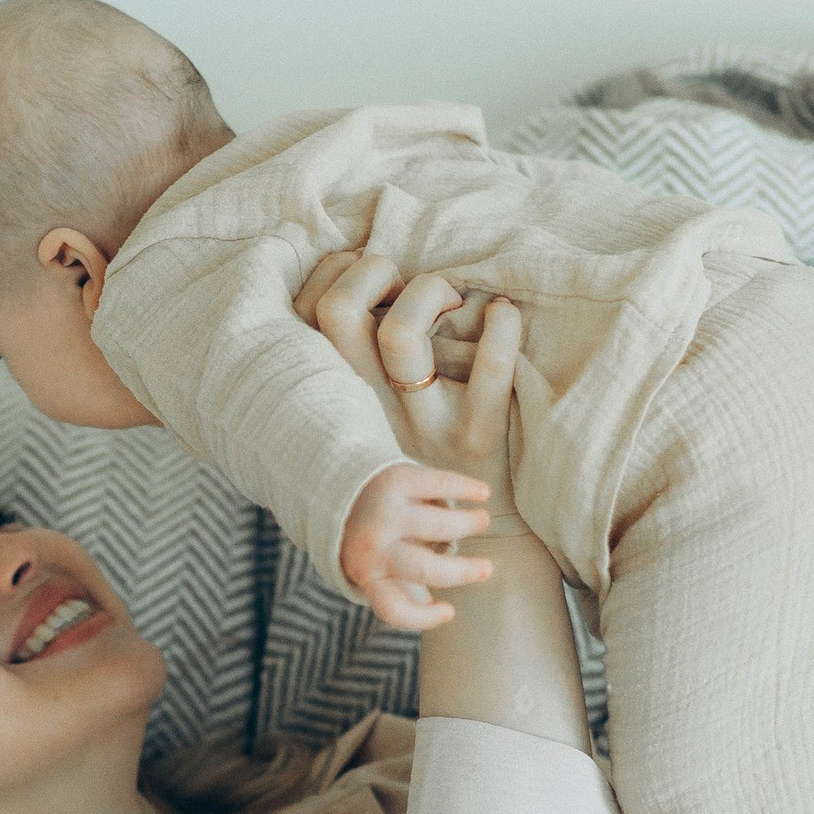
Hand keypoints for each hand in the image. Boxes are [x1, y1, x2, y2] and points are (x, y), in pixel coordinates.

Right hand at [297, 252, 523, 631]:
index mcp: (337, 397)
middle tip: (412, 283)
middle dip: (376, 269)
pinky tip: (504, 315)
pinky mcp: (473, 439)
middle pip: (339, 312)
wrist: (469, 544)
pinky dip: (501, 331)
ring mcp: (416, 424)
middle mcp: (366, 407)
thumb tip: (353, 286)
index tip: (372, 274)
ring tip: (458, 299)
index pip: (309, 311)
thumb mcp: (368, 423)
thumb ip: (352, 371)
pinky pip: (485, 372)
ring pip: (401, 336)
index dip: (336, 271)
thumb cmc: (416, 464)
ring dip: (430, 293)